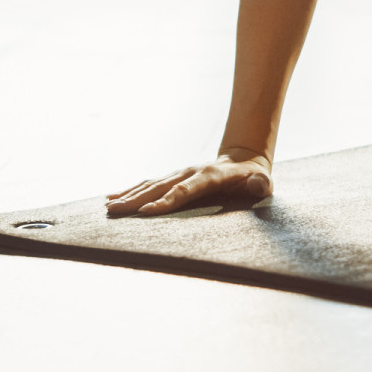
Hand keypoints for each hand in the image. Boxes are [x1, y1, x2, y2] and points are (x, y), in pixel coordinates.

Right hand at [105, 151, 272, 216]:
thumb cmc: (254, 177)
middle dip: (137, 200)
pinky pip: (149, 184)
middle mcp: (190, 172)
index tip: (147, 212)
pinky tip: (113, 197)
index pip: (186, 191)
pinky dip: (131, 190)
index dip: (167, 201)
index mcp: (210, 176)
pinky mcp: (174, 178)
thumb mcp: (263, 181)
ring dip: (129, 195)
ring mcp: (180, 174)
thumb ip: (260, 184)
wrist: (243, 159)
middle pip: (160, 187)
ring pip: (151, 184)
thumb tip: (257, 183)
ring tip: (108, 207)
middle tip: (115, 212)